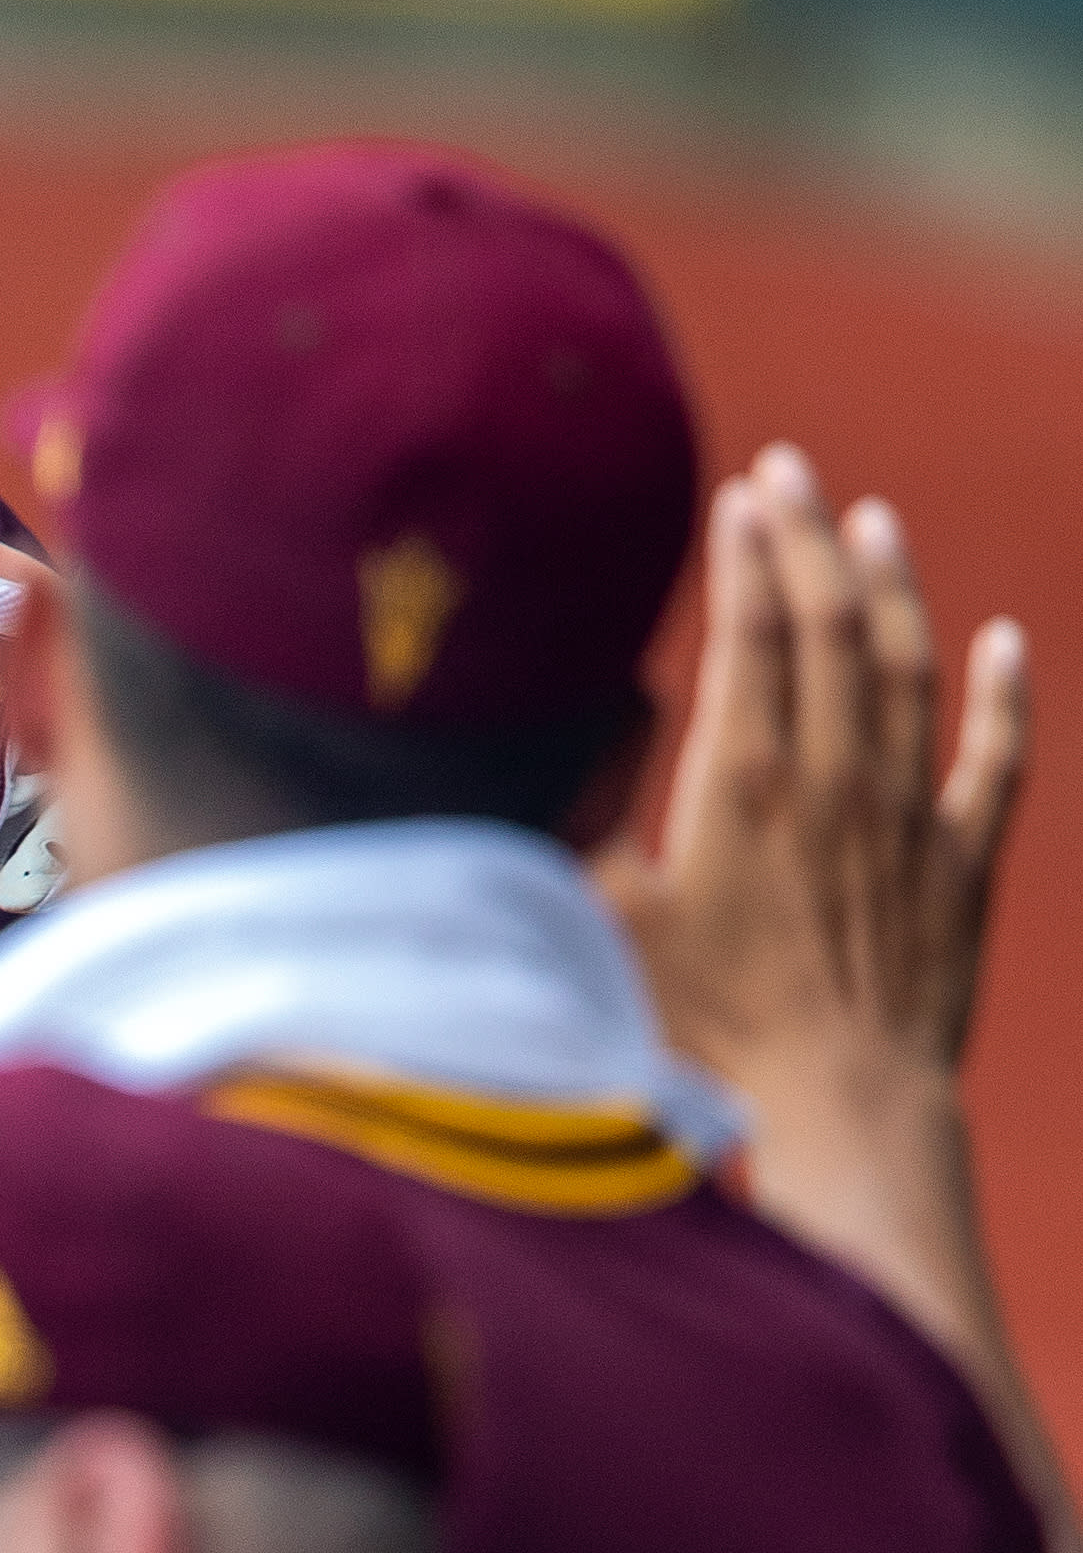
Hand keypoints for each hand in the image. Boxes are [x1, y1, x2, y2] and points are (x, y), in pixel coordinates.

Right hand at [604, 441, 1025, 1104]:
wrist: (841, 1117)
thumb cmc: (702, 1030)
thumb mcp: (609, 915)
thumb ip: (591, 812)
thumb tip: (581, 724)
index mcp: (744, 785)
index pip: (754, 634)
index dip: (748, 556)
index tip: (738, 495)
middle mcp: (836, 783)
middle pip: (830, 629)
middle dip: (809, 539)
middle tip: (790, 470)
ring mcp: (909, 822)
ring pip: (909, 671)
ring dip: (893, 588)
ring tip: (873, 521)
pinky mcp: (961, 871)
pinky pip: (996, 763)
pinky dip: (1006, 695)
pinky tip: (1006, 640)